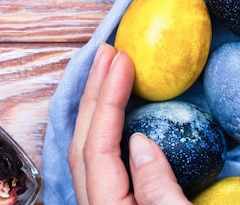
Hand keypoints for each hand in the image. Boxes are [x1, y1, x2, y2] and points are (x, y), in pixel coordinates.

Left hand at [68, 42, 191, 204]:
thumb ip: (156, 187)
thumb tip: (139, 141)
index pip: (98, 146)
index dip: (109, 98)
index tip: (123, 61)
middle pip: (84, 142)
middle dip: (94, 93)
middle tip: (106, 53)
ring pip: (88, 150)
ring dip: (96, 107)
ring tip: (107, 70)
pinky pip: (100, 159)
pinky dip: (104, 127)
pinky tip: (115, 112)